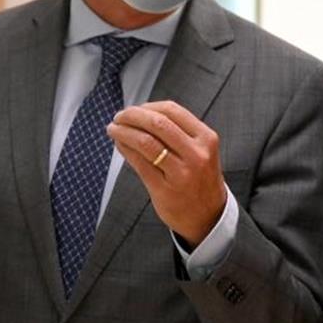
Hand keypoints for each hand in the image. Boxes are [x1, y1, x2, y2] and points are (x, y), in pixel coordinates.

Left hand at [107, 101, 226, 247]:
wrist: (208, 216)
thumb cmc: (200, 179)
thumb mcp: (201, 150)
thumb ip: (179, 132)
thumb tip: (141, 113)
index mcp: (206, 138)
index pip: (172, 110)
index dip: (148, 106)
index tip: (136, 108)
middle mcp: (196, 153)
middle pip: (157, 123)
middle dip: (132, 115)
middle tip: (119, 116)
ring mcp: (181, 172)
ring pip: (145, 141)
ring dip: (124, 131)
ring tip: (114, 129)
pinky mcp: (163, 189)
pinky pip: (138, 162)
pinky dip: (125, 149)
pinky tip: (119, 144)